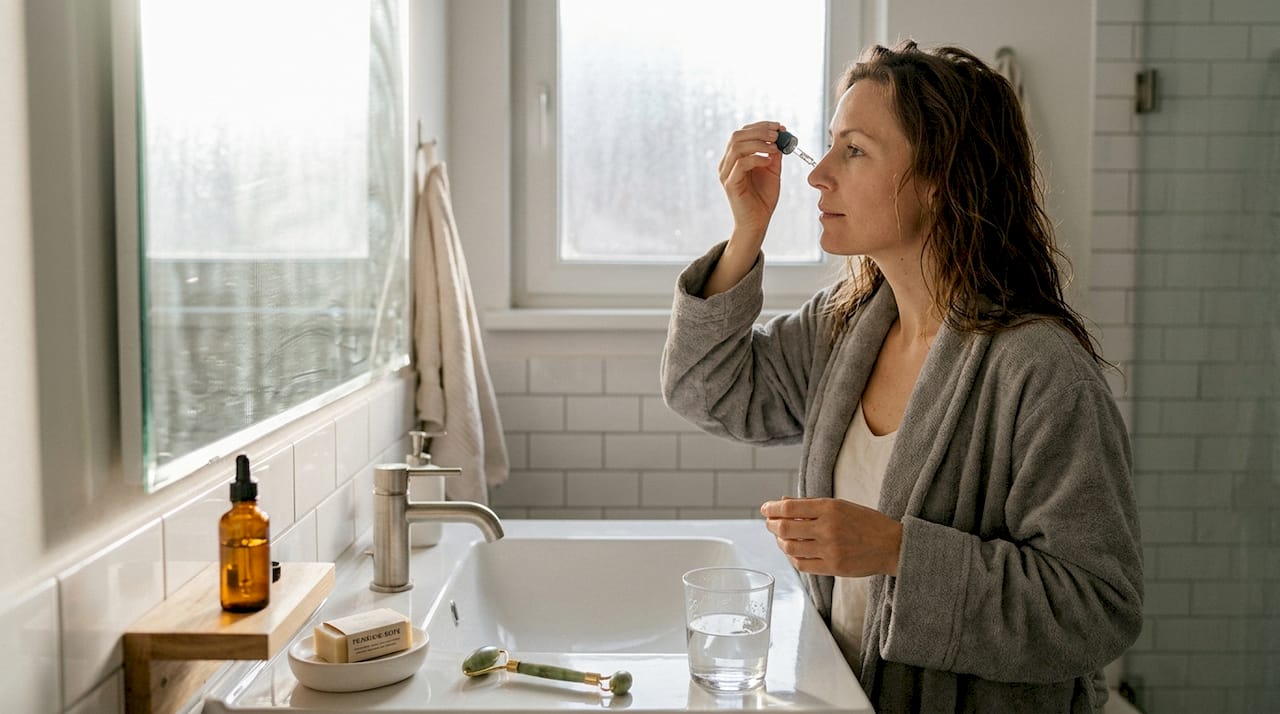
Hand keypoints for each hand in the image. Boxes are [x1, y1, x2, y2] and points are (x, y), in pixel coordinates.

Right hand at [718, 121, 784, 240]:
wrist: (758, 222)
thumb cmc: (763, 197)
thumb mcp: (772, 170)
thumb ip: (774, 153)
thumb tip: (781, 135)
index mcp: (735, 158)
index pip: (743, 133)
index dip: (761, 126)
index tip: (779, 126)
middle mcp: (727, 163)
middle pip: (737, 136)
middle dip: (759, 131)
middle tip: (777, 134)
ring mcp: (726, 173)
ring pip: (737, 146)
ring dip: (759, 143)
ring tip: (775, 147)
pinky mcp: (730, 184)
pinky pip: (741, 164)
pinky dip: (756, 158)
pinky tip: (769, 161)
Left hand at [760, 497, 903, 577]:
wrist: (892, 545)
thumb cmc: (865, 522)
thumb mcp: (840, 506)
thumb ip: (810, 504)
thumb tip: (782, 501)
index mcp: (830, 508)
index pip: (789, 507)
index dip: (772, 508)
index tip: (765, 509)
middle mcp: (828, 528)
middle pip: (785, 528)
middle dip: (771, 525)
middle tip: (770, 523)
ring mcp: (830, 550)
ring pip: (790, 548)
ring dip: (780, 542)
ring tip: (781, 538)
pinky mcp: (833, 568)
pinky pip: (801, 565)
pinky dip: (792, 558)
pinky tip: (793, 552)